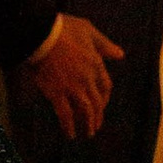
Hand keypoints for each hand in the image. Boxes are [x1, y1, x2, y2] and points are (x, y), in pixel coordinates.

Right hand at [28, 12, 121, 137]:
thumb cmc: (63, 28)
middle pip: (97, 102)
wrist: (41, 34)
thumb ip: (104, 45)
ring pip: (85, 111)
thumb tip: (120, 55)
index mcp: (96, 64)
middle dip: (97, 117)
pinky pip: (65, 114)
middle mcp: (87, 79)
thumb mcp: (88, 31)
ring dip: (88, 124)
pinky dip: (68, 126)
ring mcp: (72, 87)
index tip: (102, 105)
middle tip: (95, 127)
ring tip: (87, 134)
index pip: (106, 87)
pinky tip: (70, 134)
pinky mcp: (56, 92)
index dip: (105, 98)